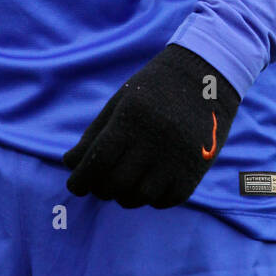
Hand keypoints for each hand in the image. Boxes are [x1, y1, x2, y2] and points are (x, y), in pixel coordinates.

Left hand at [63, 43, 239, 208]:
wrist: (206, 76)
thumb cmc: (155, 88)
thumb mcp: (121, 102)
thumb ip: (95, 134)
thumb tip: (69, 164)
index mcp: (132, 118)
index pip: (99, 160)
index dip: (82, 179)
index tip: (74, 186)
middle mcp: (155, 140)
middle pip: (116, 183)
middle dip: (100, 189)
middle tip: (97, 184)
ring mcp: (177, 158)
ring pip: (140, 197)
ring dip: (125, 196)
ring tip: (122, 184)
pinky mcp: (196, 171)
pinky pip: (166, 200)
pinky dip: (151, 199)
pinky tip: (146, 186)